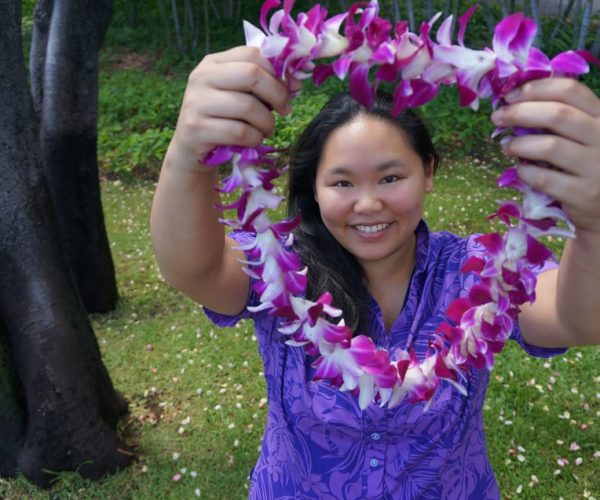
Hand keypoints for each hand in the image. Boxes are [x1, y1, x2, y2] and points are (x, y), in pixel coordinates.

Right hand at [169, 46, 295, 168]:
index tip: (291, 89)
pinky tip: (253, 140)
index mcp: (213, 63)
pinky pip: (239, 131)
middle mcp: (201, 77)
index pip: (252, 54)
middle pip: (252, 75)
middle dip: (277, 94)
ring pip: (248, 106)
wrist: (191, 148)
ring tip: (266, 130)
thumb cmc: (222, 119)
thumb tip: (295, 83)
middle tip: (284, 110)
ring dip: (267, 122)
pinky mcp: (197, 128)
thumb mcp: (238, 95)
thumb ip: (261, 84)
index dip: (278, 72)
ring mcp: (196, 102)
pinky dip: (254, 138)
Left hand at [492, 78, 599, 233]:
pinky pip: (544, 178)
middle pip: (557, 114)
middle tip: (497, 118)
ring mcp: (596, 167)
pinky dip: (525, 172)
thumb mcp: (583, 136)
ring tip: (506, 147)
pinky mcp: (583, 194)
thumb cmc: (586, 166)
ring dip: (519, 144)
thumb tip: (514, 102)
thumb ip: (562, 119)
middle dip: (519, 112)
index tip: (509, 96)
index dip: (535, 89)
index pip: (570, 90)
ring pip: (550, 146)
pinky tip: (521, 170)